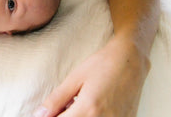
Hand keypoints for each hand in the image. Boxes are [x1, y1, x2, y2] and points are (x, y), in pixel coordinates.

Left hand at [33, 36, 149, 116]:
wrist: (131, 60)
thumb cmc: (101, 65)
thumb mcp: (75, 78)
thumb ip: (56, 99)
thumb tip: (39, 115)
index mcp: (89, 109)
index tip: (46, 113)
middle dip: (64, 116)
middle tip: (64, 106)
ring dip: (77, 116)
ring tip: (77, 104)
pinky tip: (90, 108)